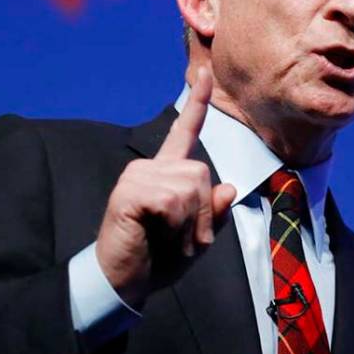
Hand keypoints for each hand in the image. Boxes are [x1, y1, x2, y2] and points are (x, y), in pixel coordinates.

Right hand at [95, 67, 236, 307]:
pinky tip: (153, 233)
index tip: (204, 72)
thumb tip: (228, 188)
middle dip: (201, 214)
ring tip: (166, 239)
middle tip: (179, 239)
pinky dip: (174, 226)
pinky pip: (172, 201)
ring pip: (190, 188)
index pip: (185, 132)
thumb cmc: (157, 259)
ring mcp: (138, 176)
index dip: (197, 103)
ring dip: (188, 225)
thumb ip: (212, 214)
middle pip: (201, 174)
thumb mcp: (196, 239)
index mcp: (166, 173)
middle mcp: (150, 168)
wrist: (124, 280)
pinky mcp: (130, 191)